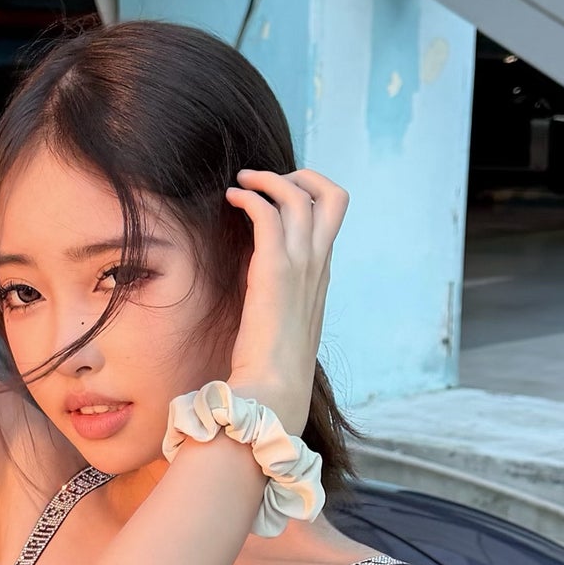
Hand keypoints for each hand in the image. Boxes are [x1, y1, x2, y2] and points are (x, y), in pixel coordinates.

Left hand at [221, 165, 347, 436]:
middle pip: (333, 196)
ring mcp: (302, 265)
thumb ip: (281, 303)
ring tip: (239, 183)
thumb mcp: (286, 327)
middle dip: (301, 175)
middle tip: (266, 180)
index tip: (279, 199)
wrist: (275, 389)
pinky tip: (230, 200)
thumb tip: (262, 298)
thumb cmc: (275, 368)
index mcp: (322, 276)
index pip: (331, 218)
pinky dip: (249, 196)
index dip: (309, 196)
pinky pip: (268, 212)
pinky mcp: (275, 269)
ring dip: (267, 179)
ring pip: (298, 196)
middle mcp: (319, 265)